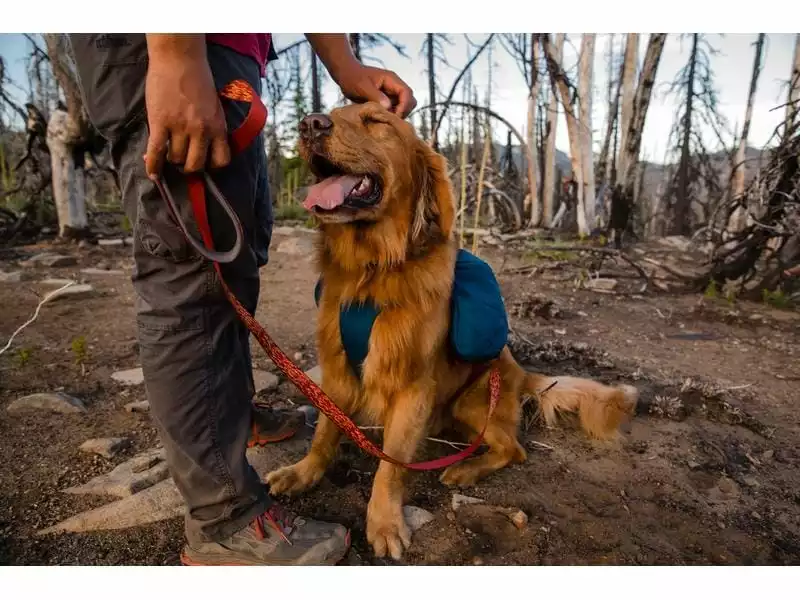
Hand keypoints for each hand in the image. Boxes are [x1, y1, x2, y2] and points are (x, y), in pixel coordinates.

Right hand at [143, 36, 229, 178]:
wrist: (179, 59)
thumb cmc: (198, 80)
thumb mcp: (215, 107)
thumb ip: (212, 127)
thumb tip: (204, 146)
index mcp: (218, 126)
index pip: (221, 160)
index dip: (212, 166)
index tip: (205, 163)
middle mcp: (202, 130)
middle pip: (196, 164)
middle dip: (189, 167)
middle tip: (183, 162)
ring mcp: (181, 127)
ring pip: (176, 158)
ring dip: (171, 159)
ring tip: (168, 153)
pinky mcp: (161, 122)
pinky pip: (156, 151)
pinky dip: (153, 165)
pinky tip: (153, 173)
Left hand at [303, 35, 416, 118]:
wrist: (345, 75)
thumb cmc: (352, 78)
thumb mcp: (362, 87)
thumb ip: (375, 95)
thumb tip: (388, 107)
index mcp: (392, 80)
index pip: (407, 93)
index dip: (404, 106)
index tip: (394, 116)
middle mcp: (394, 87)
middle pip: (410, 101)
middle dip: (402, 112)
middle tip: (389, 120)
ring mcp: (391, 94)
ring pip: (403, 108)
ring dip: (396, 115)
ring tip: (383, 120)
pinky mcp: (386, 101)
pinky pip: (394, 111)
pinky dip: (390, 117)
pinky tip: (380, 120)